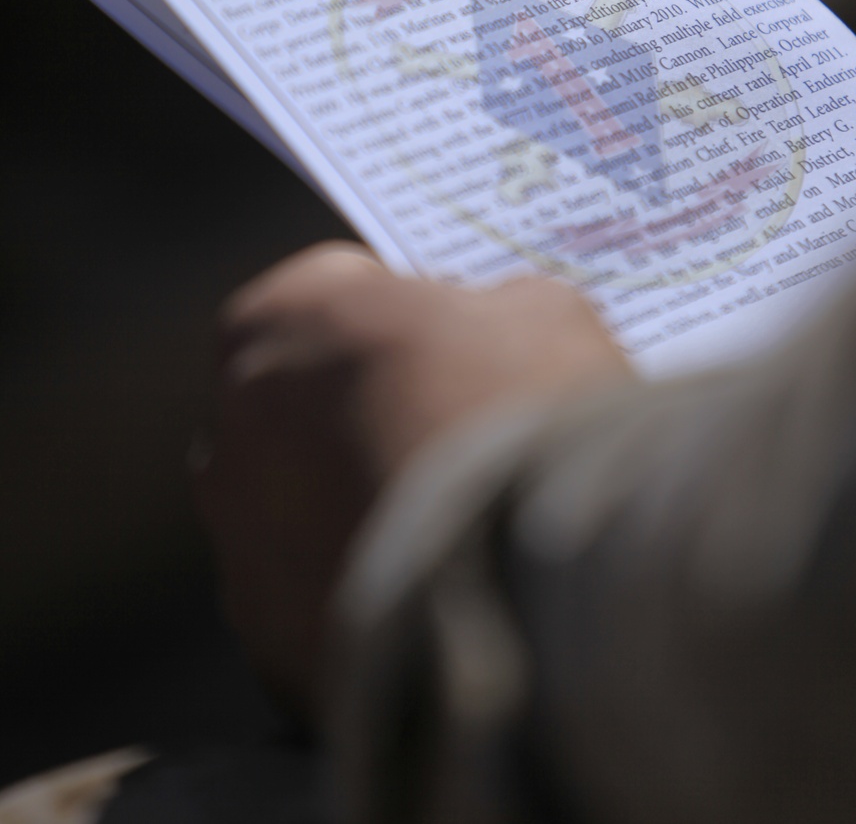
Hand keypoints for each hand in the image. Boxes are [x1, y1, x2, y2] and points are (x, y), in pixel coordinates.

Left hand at [193, 243, 630, 721]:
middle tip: (454, 437)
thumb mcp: (543, 315)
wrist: (528, 590)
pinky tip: (438, 603)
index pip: (334, 291)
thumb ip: (493, 314)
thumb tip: (487, 339)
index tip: (459, 345)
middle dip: (363, 413)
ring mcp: (238, 544)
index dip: (404, 316)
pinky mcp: (265, 643)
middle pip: (300, 403)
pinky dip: (362, 601)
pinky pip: (312, 606)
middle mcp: (232, 423)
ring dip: (352, 513)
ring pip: (295, 514)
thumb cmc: (525, 413)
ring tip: (453, 534)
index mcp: (284, 317)